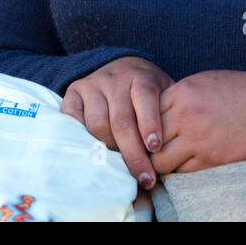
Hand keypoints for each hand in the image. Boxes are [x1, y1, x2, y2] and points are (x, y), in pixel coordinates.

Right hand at [61, 56, 172, 189]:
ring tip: (122, 164)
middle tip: (145, 178)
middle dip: (134, 153)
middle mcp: (115, 79)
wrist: (121, 66)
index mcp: (141, 77)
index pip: (145, 97)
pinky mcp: (74, 92)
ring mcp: (93, 85)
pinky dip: (81, 136)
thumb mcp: (164, 93)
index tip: (155, 148)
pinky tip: (94, 150)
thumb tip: (174, 151)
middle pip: (121, 120)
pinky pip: (72, 117)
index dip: (150, 123)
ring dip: (109, 148)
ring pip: (97, 123)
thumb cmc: (148, 91)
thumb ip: (169, 114)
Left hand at [150, 70, 245, 173]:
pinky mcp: (211, 160)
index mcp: (183, 92)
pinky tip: (184, 164)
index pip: (146, 113)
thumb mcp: (205, 82)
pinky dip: (179, 171)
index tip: (147, 130)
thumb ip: (178, 97)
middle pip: (148, 139)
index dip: (145, 124)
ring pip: (160, 161)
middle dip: (147, 147)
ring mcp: (198, 139)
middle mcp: (186, 115)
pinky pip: (182, 172)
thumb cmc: (242, 91)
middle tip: (150, 151)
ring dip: (161, 163)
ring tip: (165, 160)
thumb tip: (156, 114)